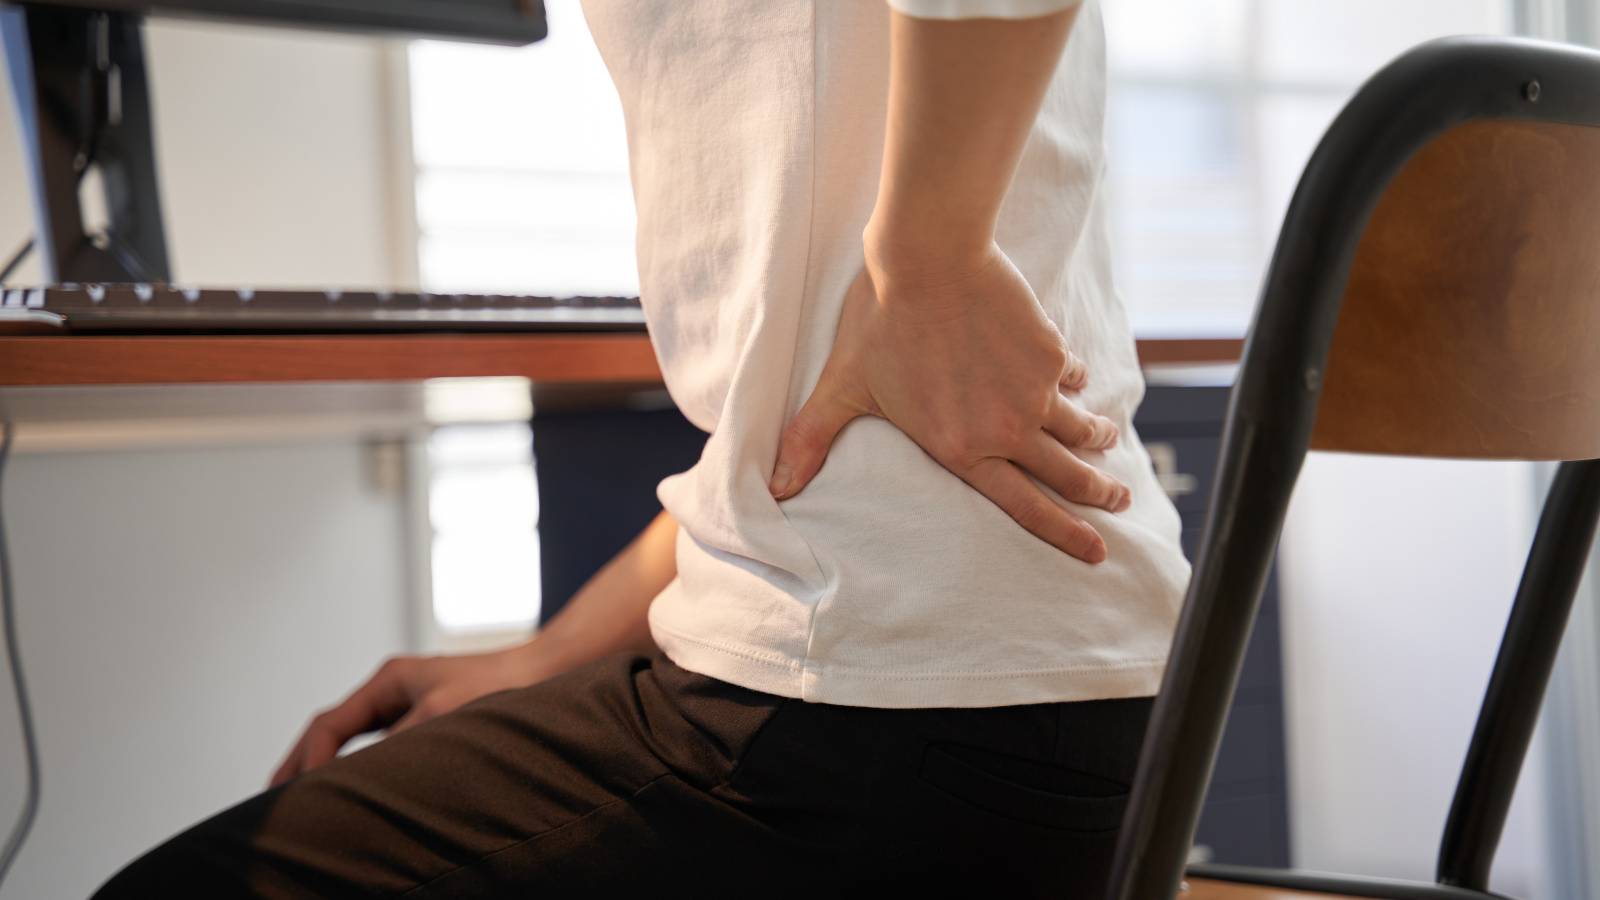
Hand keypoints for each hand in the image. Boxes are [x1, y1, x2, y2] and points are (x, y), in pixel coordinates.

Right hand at [269, 646, 545, 786]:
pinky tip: (348, 789)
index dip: (310, 761)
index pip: (330, 724)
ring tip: (298, 800)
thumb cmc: (497, 688)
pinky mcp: (421, 717)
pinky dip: (352, 765)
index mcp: (388, 681)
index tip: (301, 794)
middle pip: (328, 729)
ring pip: (347, 737)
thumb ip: (400, 743)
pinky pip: (372, 744)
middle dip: (300, 764)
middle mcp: (390, 689)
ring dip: (322, 766)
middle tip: (272, 802)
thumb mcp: (444, 716)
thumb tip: (363, 776)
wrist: (542, 672)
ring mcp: (404, 702)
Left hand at [769, 242, 1129, 563]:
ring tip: (1105, 442)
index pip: (1023, 507)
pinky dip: (1074, 382)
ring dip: (1096, 440)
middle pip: (1066, 475)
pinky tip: (1073, 380)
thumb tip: (772, 489)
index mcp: (962, 450)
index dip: (1063, 534)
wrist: (927, 258)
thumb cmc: (880, 323)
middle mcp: (1007, 430)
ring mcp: (1034, 391)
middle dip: (1098, 492)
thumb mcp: (842, 387)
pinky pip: (1072, 377)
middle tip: (1120, 500)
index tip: (1095, 551)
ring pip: (1080, 429)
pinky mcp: (1049, 351)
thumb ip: (811, 440)